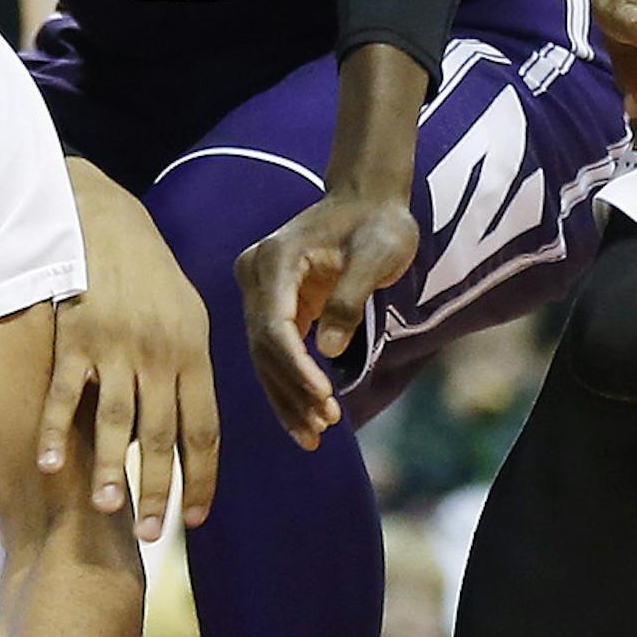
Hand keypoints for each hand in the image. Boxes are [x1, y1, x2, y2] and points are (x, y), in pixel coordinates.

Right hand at [41, 165, 218, 536]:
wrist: (107, 223)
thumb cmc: (151, 278)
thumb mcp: (188, 317)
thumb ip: (190, 372)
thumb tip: (191, 432)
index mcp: (193, 354)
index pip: (204, 430)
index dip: (201, 478)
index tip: (194, 519)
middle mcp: (159, 354)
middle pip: (162, 434)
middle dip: (156, 489)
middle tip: (149, 535)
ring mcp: (116, 347)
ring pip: (116, 420)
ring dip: (111, 469)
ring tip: (106, 510)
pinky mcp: (75, 337)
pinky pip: (65, 393)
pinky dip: (56, 431)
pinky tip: (49, 466)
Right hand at [238, 187, 417, 446]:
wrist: (367, 201)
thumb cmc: (379, 224)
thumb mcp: (379, 254)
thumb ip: (352, 298)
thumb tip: (328, 351)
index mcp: (275, 258)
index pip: (273, 325)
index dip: (295, 367)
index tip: (323, 399)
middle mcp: (257, 274)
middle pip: (263, 347)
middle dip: (291, 391)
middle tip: (321, 429)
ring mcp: (260, 290)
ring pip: (264, 356)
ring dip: (288, 397)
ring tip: (314, 435)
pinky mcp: (273, 305)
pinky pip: (275, 352)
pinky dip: (291, 384)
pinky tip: (308, 416)